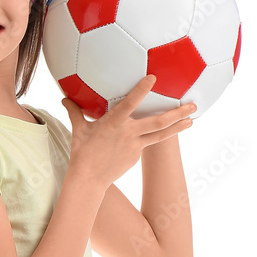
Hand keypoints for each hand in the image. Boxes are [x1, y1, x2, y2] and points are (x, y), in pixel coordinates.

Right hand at [61, 75, 194, 190]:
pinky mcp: (137, 155)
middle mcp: (128, 133)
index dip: (142, 90)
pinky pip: (147, 143)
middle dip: (178, 112)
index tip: (153, 78)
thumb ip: (75, 112)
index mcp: (114, 123)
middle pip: (159, 122)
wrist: (89, 179)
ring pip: (161, 134)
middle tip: (193, 104)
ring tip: (192, 120)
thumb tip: (64, 98)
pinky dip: (154, 136)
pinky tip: (161, 133)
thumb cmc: (82, 152)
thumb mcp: (78, 129)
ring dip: (178, 126)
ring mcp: (135, 145)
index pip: (131, 103)